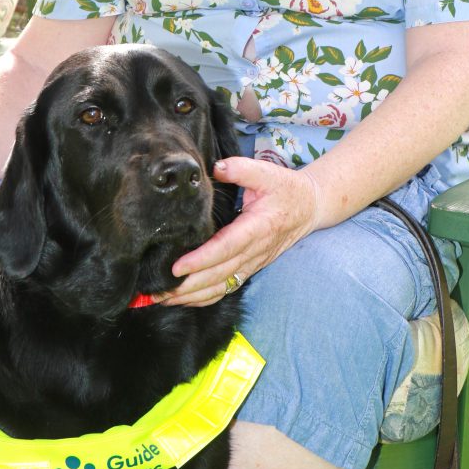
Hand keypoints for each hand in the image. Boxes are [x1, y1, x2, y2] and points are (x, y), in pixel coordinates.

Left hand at [159, 157, 321, 306]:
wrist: (310, 208)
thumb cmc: (287, 189)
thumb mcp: (267, 173)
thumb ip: (241, 169)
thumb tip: (216, 168)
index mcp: (258, 227)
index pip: (226, 248)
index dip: (201, 260)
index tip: (177, 268)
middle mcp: (255, 251)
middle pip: (219, 275)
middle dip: (188, 286)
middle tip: (158, 291)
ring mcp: (253, 263)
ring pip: (221, 287)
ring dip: (192, 297)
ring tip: (164, 298)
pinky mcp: (251, 268)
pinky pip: (227, 287)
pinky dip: (205, 298)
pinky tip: (186, 300)